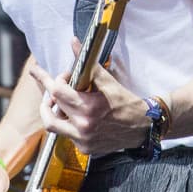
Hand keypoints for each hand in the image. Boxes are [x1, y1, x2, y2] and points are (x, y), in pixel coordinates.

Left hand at [30, 42, 148, 155]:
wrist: (144, 127)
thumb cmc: (127, 103)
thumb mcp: (108, 81)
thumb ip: (87, 63)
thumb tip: (74, 43)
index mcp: (88, 108)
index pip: (56, 91)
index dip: (50, 79)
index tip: (55, 74)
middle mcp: (82, 127)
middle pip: (49, 110)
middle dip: (48, 95)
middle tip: (54, 87)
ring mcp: (82, 140)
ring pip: (53, 126)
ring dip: (52, 112)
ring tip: (59, 103)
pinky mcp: (85, 149)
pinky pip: (66, 134)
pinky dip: (67, 122)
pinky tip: (77, 115)